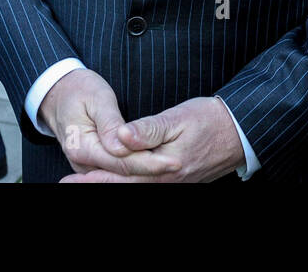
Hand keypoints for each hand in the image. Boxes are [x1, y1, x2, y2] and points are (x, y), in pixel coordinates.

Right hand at [39, 68, 179, 177]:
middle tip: (177, 165)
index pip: (122, 161)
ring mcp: (86, 165)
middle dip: (152, 170)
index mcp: (82, 146)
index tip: (173, 160)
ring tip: (170, 167)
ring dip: (145, 172)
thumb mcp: (97, 98)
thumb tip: (122, 145)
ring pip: (120, 174)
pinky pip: (116, 170)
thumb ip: (110, 123)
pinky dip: (134, 170)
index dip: (150, 162)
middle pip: (122, 172)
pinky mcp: (92, 164)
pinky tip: (153, 167)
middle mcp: (82, 162)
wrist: (58, 93)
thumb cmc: (79, 90)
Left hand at [60, 97, 245, 182]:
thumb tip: (119, 136)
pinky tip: (119, 180)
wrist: (239, 132)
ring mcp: (173, 184)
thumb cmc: (208, 120)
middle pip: (123, 187)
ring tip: (87, 181)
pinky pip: (147, 187)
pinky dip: (128, 185)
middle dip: (95, 186)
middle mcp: (166, 182)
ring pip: (134, 189)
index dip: (93, 178)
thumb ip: (148, 130)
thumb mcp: (177, 118)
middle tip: (67, 183)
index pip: (119, 176)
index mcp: (162, 168)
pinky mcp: (178, 181)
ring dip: (110, 185)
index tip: (69, 178)